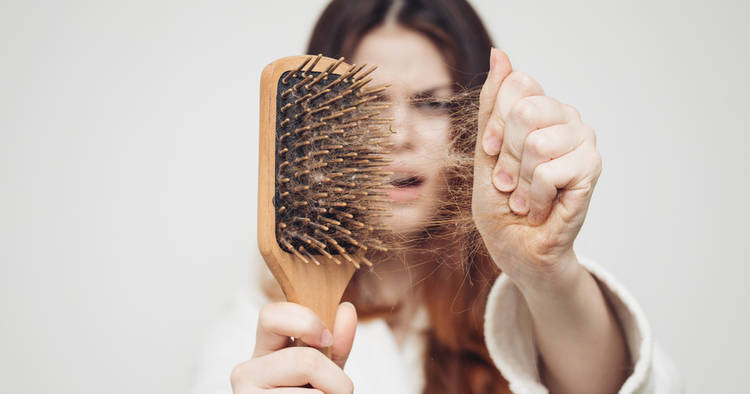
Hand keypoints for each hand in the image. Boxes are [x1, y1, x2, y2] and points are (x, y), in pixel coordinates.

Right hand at [230, 302, 356, 393]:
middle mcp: (248, 371)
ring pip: (310, 392)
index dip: (304, 322)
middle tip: (337, 392)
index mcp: (265, 350)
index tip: (325, 339)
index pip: (271, 315)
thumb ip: (336, 344)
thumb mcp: (326, 370)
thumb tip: (346, 310)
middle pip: (304, 360)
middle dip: (335, 380)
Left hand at [472, 49, 601, 293]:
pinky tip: (541, 207)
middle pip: (525, 111)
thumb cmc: (501, 205)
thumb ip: (493, 107)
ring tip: (526, 197)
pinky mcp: (591, 169)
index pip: (516, 86)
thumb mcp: (485, 153)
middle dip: (506, 157)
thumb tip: (500, 55)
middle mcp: (567, 118)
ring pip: (537, 143)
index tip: (493, 154)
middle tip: (510, 182)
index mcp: (541, 108)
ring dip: (521, 182)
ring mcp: (583, 141)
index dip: (495, 126)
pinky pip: (549, 171)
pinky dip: (535, 197)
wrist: (517, 249)